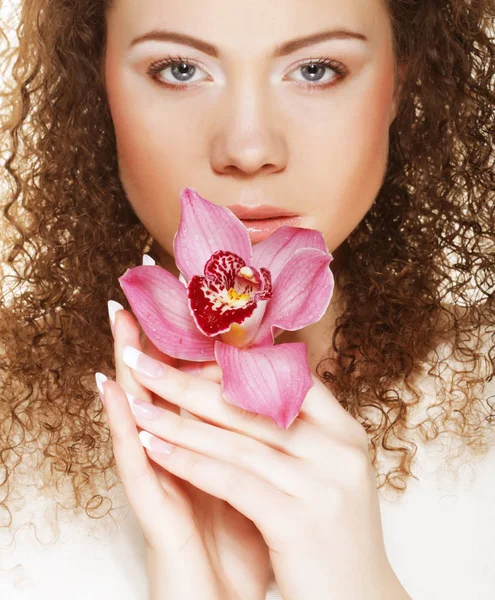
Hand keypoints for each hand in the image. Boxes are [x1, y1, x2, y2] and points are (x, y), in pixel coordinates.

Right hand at [97, 307, 270, 599]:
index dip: (189, 354)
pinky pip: (134, 458)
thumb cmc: (250, 546)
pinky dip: (122, 421)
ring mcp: (162, 483)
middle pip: (165, 392)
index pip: (195, 393)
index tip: (192, 312)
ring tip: (118, 322)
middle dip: (156, 347)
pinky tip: (113, 386)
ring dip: (128, 367)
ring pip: (141, 414)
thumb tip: (289, 400)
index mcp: (207, 452)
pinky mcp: (151, 509)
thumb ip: (266, 446)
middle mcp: (180, 460)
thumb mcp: (263, 486)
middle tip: (140, 299)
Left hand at [120, 340, 411, 599]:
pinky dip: (190, 463)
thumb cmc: (334, 535)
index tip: (192, 358)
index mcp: (346, 433)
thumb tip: (248, 390)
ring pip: (235, 442)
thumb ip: (300, 433)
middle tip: (145, 363)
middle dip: (191, 383)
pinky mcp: (297, 521)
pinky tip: (156, 450)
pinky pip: (232, 480)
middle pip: (252, 407)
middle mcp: (338, 451)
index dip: (236, 367)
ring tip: (138, 407)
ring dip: (178, 424)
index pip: (289, 380)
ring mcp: (321, 485)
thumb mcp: (330, 474)